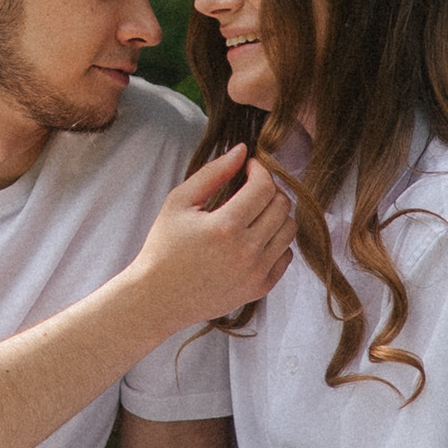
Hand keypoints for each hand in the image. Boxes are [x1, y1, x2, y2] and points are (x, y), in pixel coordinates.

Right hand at [130, 148, 294, 329]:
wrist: (158, 297)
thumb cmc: (164, 247)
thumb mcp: (179, 202)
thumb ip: (213, 172)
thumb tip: (242, 150)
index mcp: (225, 226)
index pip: (264, 186)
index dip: (260, 169)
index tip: (250, 167)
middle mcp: (247, 251)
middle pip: (282, 206)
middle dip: (270, 188)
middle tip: (252, 186)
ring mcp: (256, 272)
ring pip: (289, 230)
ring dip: (277, 213)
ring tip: (255, 210)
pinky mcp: (260, 288)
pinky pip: (286, 256)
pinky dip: (276, 241)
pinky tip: (256, 236)